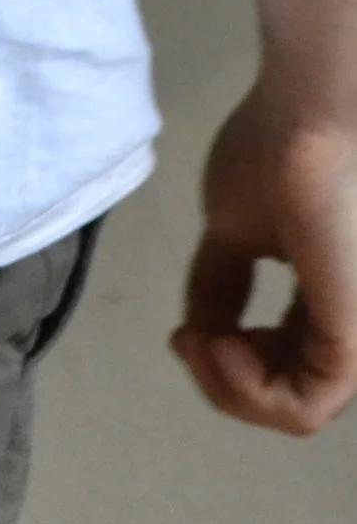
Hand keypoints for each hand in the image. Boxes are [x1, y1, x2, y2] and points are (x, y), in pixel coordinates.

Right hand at [173, 84, 356, 433]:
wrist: (308, 110)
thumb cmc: (277, 149)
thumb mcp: (233, 234)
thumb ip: (220, 290)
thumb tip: (198, 332)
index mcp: (332, 292)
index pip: (284, 368)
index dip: (224, 366)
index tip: (184, 333)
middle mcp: (351, 312)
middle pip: (286, 396)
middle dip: (223, 382)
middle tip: (189, 340)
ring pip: (296, 413)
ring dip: (231, 389)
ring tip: (205, 341)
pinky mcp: (356, 335)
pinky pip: (304, 408)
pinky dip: (248, 391)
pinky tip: (220, 344)